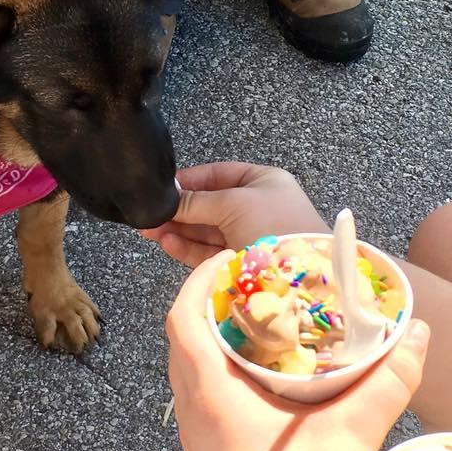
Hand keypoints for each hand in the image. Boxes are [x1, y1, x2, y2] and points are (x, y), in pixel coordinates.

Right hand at [142, 162, 329, 266]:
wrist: (302, 275)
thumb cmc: (278, 227)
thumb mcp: (233, 203)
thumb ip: (196, 200)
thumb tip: (168, 197)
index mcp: (263, 182)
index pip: (218, 174)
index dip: (190, 180)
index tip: (164, 187)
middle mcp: (257, 207)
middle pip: (209, 203)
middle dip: (180, 208)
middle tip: (150, 213)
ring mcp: (249, 235)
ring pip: (206, 230)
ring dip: (178, 229)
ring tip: (150, 229)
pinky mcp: (242, 263)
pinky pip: (209, 251)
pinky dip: (187, 247)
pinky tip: (167, 243)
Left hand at [167, 251, 430, 450]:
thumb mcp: (351, 436)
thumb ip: (388, 382)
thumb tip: (416, 334)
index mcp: (211, 398)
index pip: (182, 318)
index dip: (200, 281)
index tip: (231, 262)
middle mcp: (192, 415)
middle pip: (183, 340)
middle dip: (212, 305)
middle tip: (253, 289)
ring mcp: (194, 442)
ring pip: (189, 371)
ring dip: (214, 341)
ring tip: (260, 327)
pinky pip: (199, 399)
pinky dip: (220, 373)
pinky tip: (264, 383)